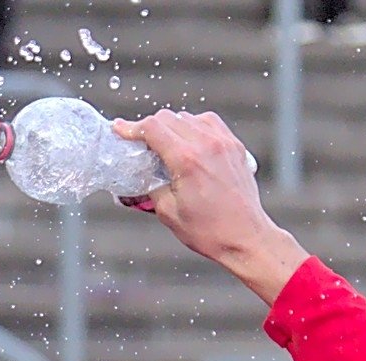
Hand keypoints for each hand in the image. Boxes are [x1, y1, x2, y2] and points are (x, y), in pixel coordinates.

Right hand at [110, 111, 309, 305]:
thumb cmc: (209, 231)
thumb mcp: (168, 212)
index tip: (120, 129)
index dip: (131, 127)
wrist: (245, 237)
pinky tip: (189, 141)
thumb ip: (152, 186)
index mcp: (187, 160)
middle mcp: (207, 145)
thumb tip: (144, 173)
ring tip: (166, 145)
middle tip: (140, 143)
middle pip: (169, 118)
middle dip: (149, 127)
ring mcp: (224, 143)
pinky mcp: (235, 147)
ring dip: (172, 126)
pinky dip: (194, 126)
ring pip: (189, 117)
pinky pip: (210, 123)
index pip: (153, 128)